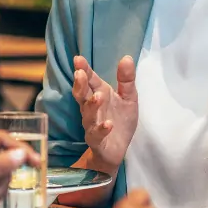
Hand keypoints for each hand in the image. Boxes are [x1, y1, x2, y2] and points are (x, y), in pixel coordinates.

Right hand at [73, 54, 137, 174]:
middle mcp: (92, 108)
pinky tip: (108, 124)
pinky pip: (97, 135)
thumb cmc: (120, 120)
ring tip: (98, 96)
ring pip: (88, 114)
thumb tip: (126, 57)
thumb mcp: (128, 97)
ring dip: (92, 105)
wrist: (118, 149)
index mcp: (99, 94)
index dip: (84, 69)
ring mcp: (92, 125)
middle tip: (79, 73)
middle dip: (80, 84)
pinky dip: (102, 129)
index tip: (78, 58)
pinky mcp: (97, 141)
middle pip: (83, 95)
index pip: (90, 80)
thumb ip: (127, 79)